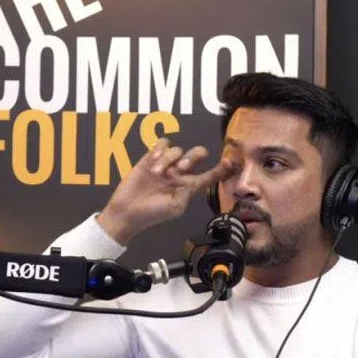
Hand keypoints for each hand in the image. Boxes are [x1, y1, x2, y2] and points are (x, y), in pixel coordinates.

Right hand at [96, 138, 231, 245]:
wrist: (127, 211)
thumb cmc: (152, 214)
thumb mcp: (175, 207)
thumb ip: (188, 192)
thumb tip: (195, 179)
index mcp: (188, 187)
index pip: (209, 175)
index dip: (220, 168)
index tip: (230, 161)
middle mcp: (179, 174)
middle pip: (197, 154)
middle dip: (192, 157)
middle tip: (181, 168)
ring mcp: (166, 165)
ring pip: (177, 149)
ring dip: (169, 159)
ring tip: (157, 173)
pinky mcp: (150, 159)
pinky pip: (162, 144)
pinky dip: (160, 150)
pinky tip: (153, 161)